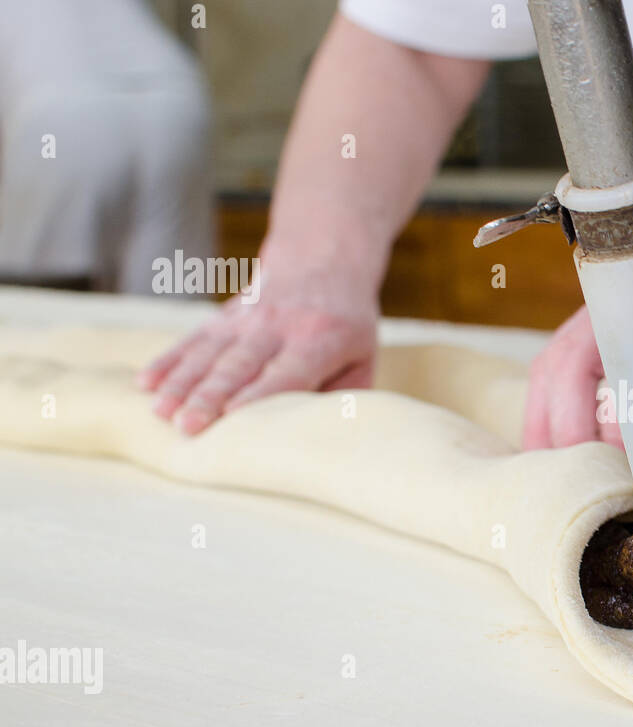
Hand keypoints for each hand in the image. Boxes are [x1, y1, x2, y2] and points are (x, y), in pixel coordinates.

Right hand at [137, 264, 378, 434]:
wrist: (323, 261)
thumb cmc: (347, 326)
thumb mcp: (362, 356)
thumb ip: (343, 394)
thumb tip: (317, 435)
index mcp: (321, 338)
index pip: (287, 371)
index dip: (258, 394)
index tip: (230, 417)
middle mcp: (279, 326)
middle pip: (239, 364)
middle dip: (209, 396)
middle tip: (186, 426)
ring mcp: (247, 318)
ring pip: (209, 353)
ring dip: (181, 383)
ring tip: (160, 411)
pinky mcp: (225, 316)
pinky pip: (192, 340)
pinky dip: (168, 361)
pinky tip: (145, 383)